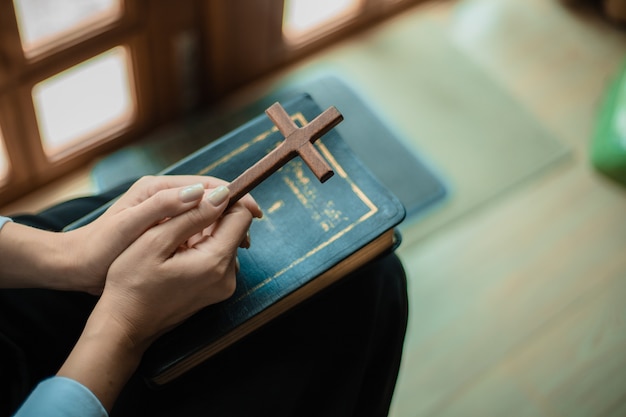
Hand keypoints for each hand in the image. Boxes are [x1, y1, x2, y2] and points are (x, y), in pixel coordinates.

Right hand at [57, 184, 254, 409]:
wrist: (125, 326)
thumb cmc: (131, 283)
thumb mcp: (154, 242)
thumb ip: (191, 216)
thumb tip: (222, 194)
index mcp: (216, 261)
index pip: (241, 216)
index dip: (226, 198)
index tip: (202, 194)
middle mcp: (228, 275)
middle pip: (235, 228)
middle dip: (212, 215)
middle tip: (177, 216)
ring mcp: (224, 286)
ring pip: (225, 241)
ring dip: (205, 231)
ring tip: (172, 236)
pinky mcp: (216, 290)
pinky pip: (217, 257)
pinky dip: (201, 247)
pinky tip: (176, 252)